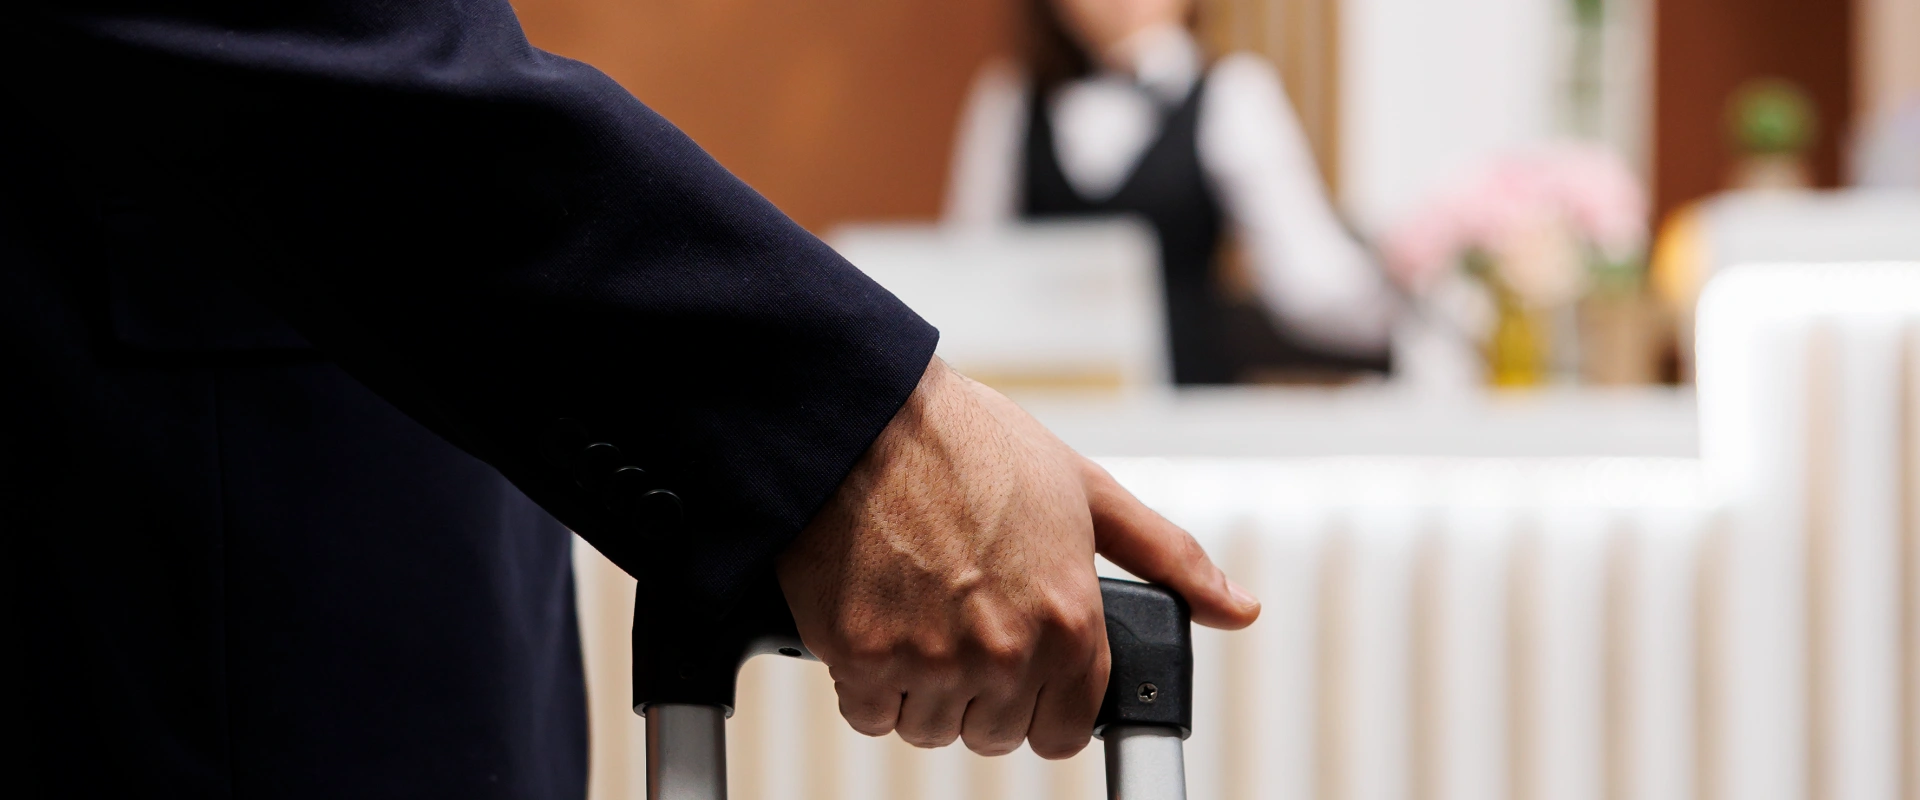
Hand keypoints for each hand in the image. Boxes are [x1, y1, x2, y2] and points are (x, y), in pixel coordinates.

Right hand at [776, 358, 1258, 758]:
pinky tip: (875, 618)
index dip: (1044, 703)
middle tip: (961, 624)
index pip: (1066, 730)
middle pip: (994, 735)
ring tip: (917, 612)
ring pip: (930, 730)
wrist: (867, 413)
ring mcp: (932, 660)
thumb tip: (1236, 608)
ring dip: (921, 690)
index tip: (1022, 670)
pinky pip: (868, 714)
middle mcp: (1006, 652)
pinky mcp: (863, 656)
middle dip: (979, 694)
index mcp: (1069, 620)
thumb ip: (1167, 557)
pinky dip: (867, 681)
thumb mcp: (1087, 489)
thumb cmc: (972, 442)